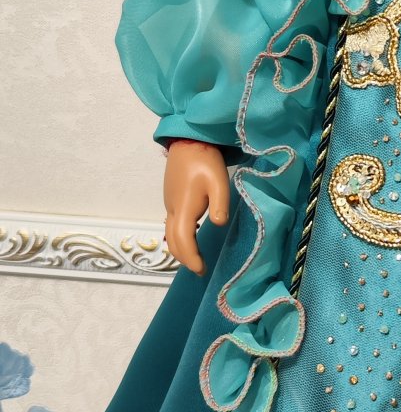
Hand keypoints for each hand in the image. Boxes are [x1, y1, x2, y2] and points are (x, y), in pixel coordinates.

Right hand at [163, 140, 229, 275]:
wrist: (188, 141)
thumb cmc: (205, 161)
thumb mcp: (218, 182)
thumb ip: (219, 204)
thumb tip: (218, 224)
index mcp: (184, 208)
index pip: (183, 240)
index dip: (191, 257)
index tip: (202, 269)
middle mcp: (173, 209)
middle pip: (173, 241)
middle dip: (185, 258)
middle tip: (199, 270)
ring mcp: (170, 204)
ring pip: (169, 234)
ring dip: (180, 249)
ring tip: (194, 259)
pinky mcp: (172, 199)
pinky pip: (171, 225)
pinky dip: (178, 238)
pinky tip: (189, 237)